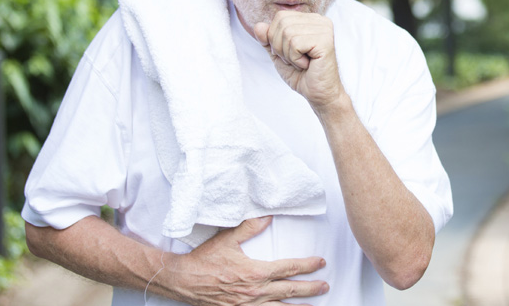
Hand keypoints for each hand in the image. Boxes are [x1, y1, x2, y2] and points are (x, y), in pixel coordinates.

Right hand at [167, 216, 328, 304]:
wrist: (183, 280)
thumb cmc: (204, 260)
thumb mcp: (227, 239)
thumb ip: (250, 227)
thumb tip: (267, 215)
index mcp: (255, 272)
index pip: (288, 268)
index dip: (307, 265)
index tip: (320, 262)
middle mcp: (255, 292)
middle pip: (291, 291)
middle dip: (311, 288)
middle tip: (326, 285)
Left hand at [254, 11, 344, 109]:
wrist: (318, 94)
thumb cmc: (301, 74)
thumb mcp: (279, 54)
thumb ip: (267, 39)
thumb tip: (258, 26)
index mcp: (310, 19)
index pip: (280, 16)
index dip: (275, 38)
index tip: (290, 54)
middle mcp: (320, 20)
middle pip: (282, 24)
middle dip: (280, 47)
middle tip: (295, 60)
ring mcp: (324, 29)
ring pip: (287, 33)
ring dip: (289, 55)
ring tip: (302, 63)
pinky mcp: (325, 41)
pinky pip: (295, 44)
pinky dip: (295, 59)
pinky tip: (307, 65)